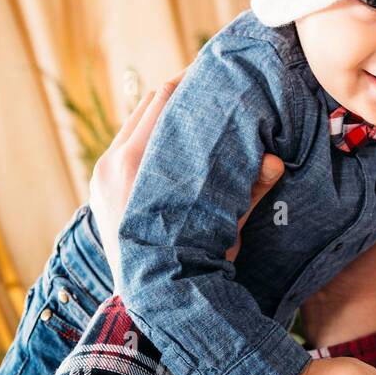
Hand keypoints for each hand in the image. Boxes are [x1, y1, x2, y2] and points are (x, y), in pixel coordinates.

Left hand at [88, 67, 285, 288]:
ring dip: (167, 112)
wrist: (150, 305)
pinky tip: (177, 134)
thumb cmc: (190, 267)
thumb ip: (248, 191)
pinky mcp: (100, 187)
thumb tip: (275, 159)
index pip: (165, 101)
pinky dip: (152, 133)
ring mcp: (101, 176)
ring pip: (136, 124)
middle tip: (213, 80)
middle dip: (182, 92)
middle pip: (149, 107)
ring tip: (199, 102)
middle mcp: (112, 164)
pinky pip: (127, 144)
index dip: (193, 81)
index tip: (217, 70)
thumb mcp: (225, 228)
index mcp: (135, 166)